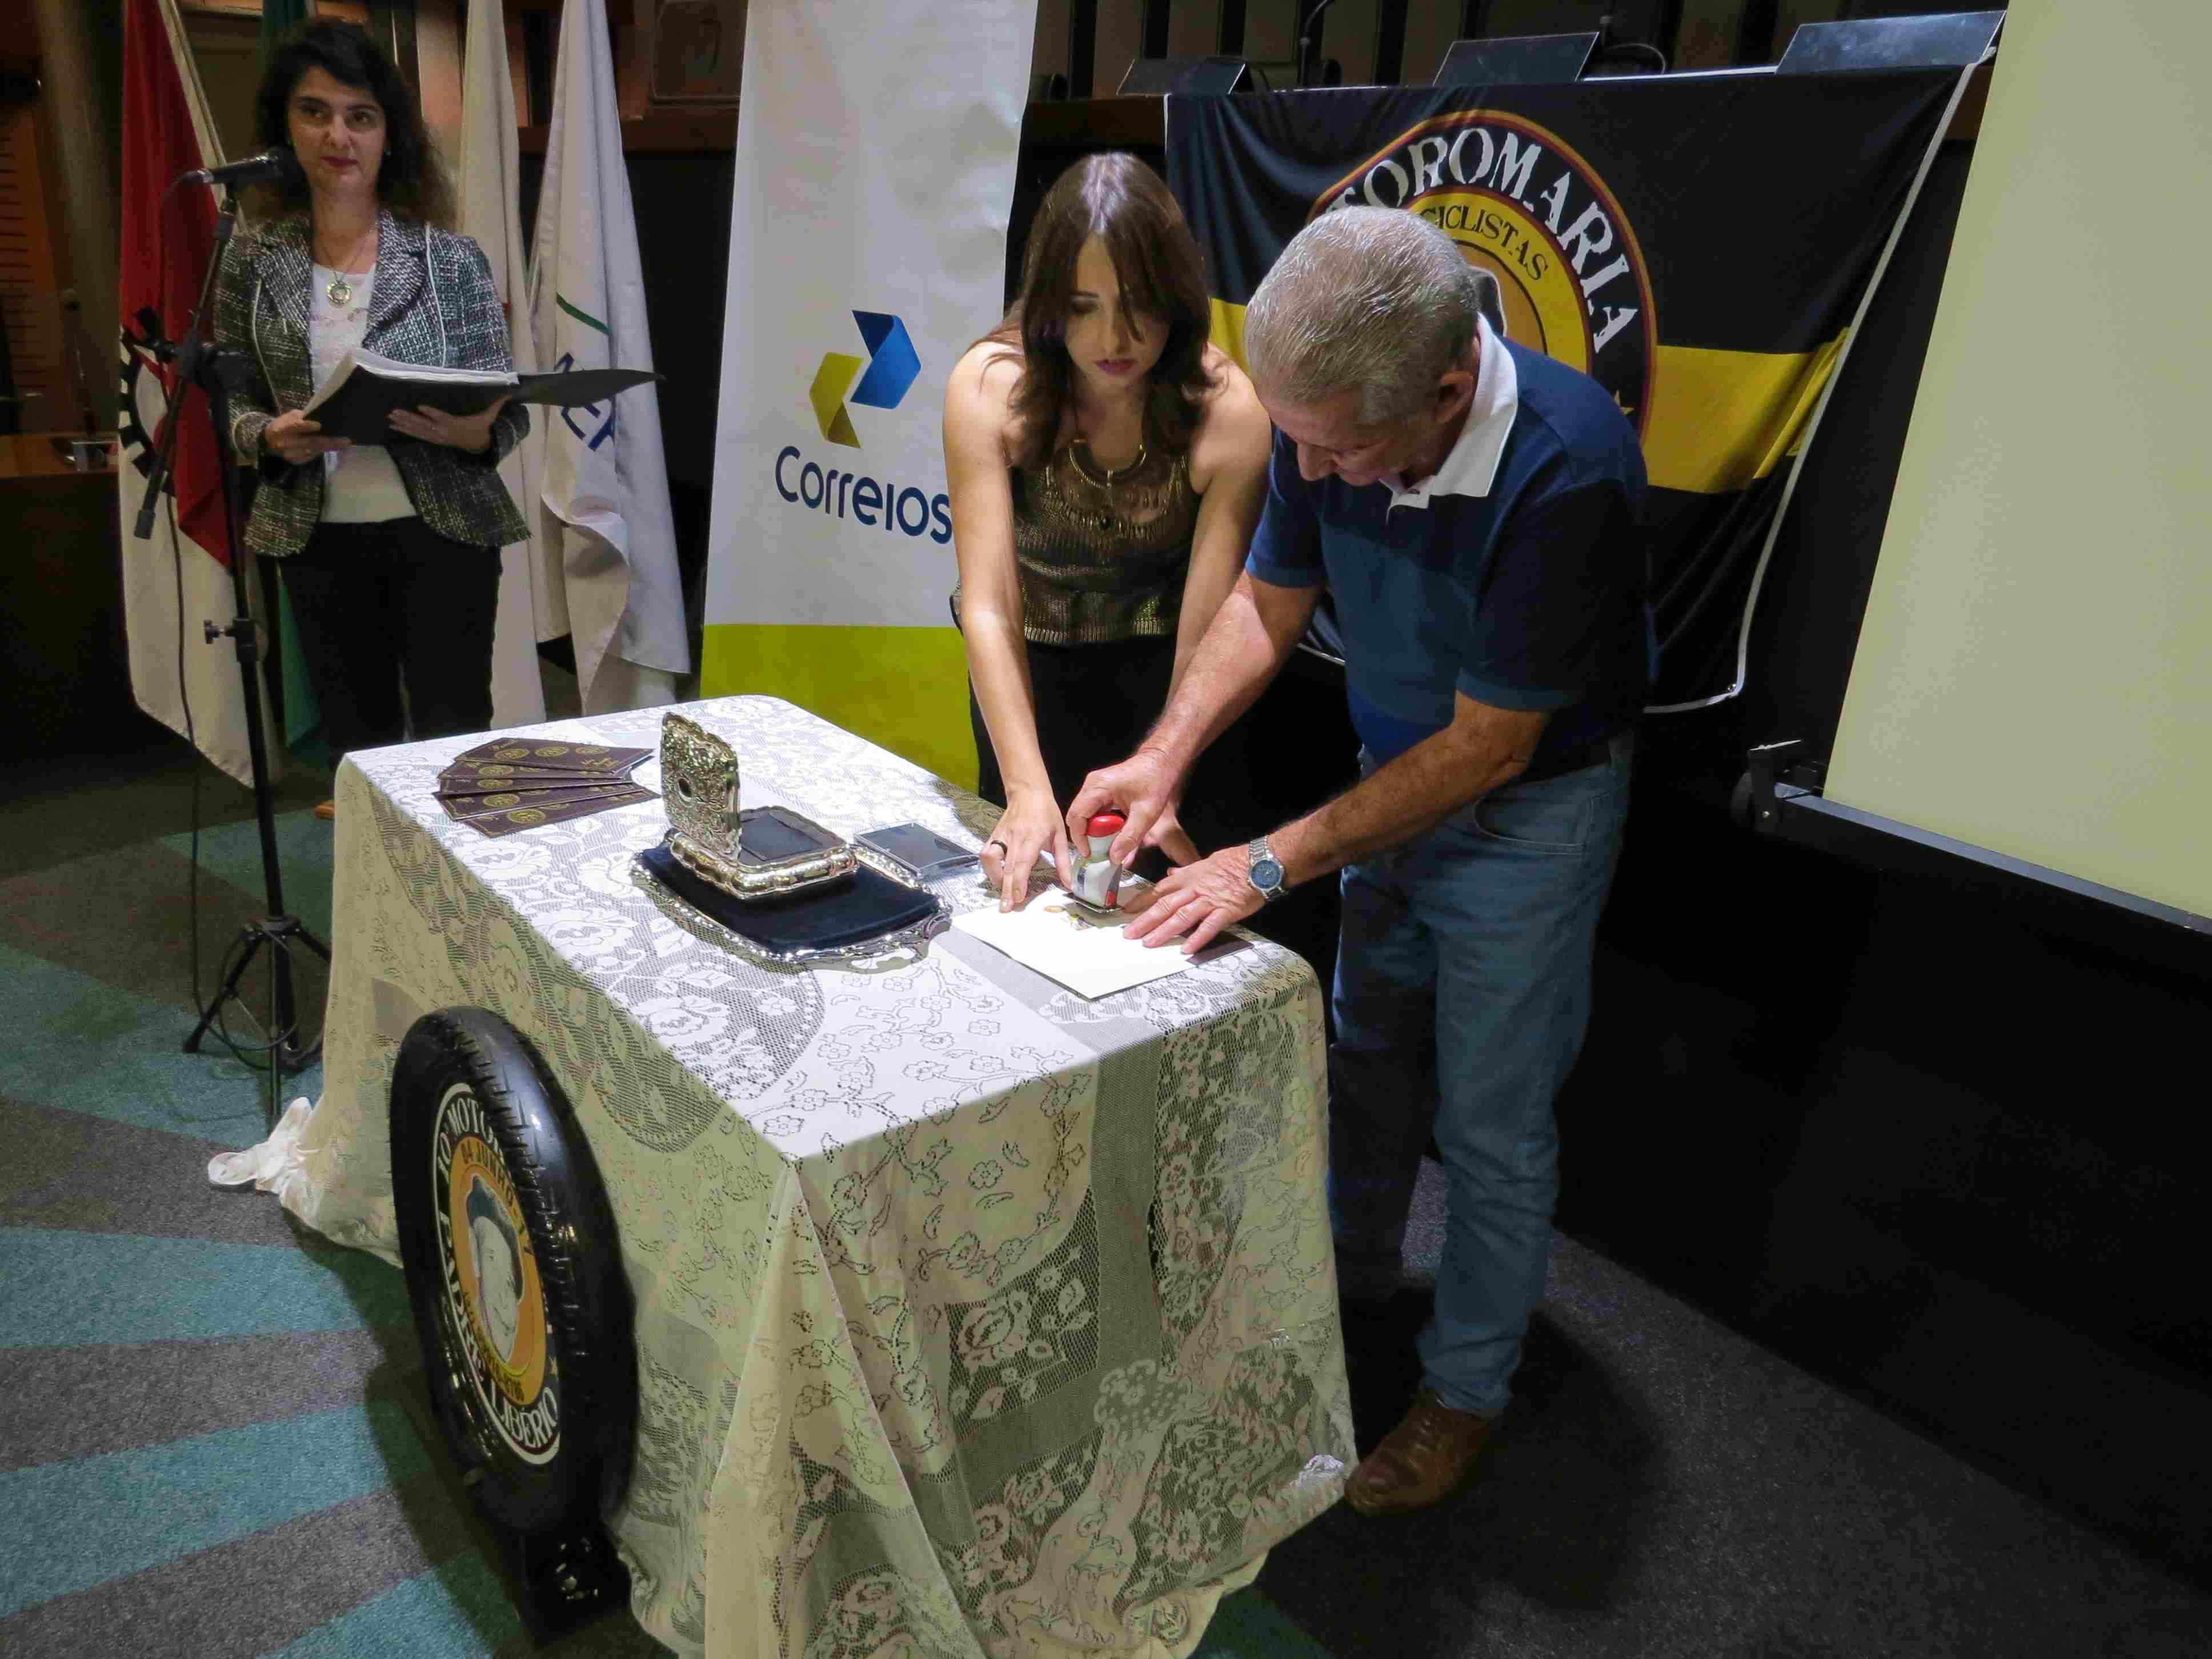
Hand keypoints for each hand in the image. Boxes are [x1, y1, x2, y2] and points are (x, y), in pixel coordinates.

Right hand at [263, 408, 349, 464]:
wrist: (270, 440)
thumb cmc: (284, 424)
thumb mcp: (289, 416)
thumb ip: (302, 417)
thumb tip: (321, 415)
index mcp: (281, 429)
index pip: (295, 427)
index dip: (306, 426)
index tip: (319, 425)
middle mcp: (284, 443)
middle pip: (309, 442)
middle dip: (328, 441)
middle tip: (345, 439)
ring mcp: (289, 454)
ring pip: (313, 451)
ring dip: (329, 447)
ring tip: (344, 443)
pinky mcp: (295, 461)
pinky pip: (312, 457)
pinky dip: (323, 451)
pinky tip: (334, 447)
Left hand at [388, 395, 508, 452]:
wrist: (479, 445)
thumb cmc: (481, 427)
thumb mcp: (489, 417)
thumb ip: (497, 404)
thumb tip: (510, 390)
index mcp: (456, 424)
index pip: (442, 418)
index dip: (432, 413)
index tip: (421, 407)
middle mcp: (444, 432)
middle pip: (425, 425)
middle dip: (409, 418)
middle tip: (395, 411)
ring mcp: (437, 437)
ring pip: (418, 430)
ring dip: (403, 424)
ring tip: (390, 417)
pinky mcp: (433, 439)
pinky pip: (417, 435)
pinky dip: (405, 430)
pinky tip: (393, 426)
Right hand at [979, 785, 1073, 911]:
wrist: (1028, 792)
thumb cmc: (1046, 812)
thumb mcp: (1060, 835)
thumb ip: (1063, 861)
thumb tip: (1068, 884)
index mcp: (1032, 836)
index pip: (1022, 861)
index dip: (1019, 881)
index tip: (1018, 897)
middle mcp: (1014, 837)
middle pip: (1007, 867)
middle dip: (1005, 889)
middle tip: (1005, 908)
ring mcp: (1001, 836)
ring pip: (991, 859)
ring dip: (995, 877)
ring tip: (1003, 891)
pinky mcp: (994, 835)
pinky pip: (987, 854)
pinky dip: (990, 868)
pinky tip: (997, 876)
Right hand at [1066, 748, 1199, 867]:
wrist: (1162, 762)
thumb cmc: (1156, 781)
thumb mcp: (1146, 814)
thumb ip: (1130, 837)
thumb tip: (1114, 858)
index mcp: (1099, 786)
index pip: (1077, 816)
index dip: (1079, 838)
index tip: (1089, 854)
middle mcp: (1092, 784)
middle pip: (1077, 816)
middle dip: (1087, 836)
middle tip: (1100, 851)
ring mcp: (1095, 786)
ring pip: (1085, 815)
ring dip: (1096, 831)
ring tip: (1110, 842)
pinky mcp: (1101, 790)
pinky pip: (1094, 810)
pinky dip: (1102, 824)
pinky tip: (1116, 830)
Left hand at [1120, 843, 1262, 953]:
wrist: (1261, 863)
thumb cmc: (1237, 861)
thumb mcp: (1206, 862)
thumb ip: (1186, 872)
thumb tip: (1171, 875)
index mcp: (1189, 877)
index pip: (1160, 889)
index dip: (1142, 901)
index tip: (1128, 911)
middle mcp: (1195, 889)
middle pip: (1165, 905)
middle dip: (1145, 920)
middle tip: (1129, 933)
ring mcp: (1210, 900)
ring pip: (1181, 916)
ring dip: (1163, 930)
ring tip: (1148, 943)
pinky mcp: (1226, 911)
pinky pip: (1209, 926)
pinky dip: (1197, 938)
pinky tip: (1186, 949)